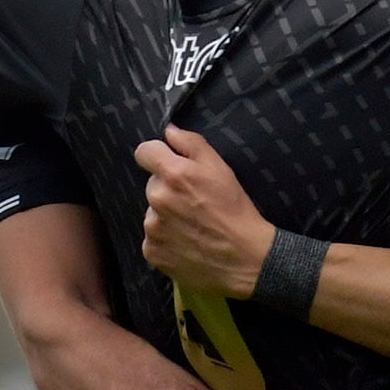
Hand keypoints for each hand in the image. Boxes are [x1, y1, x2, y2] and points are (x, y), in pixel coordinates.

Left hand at [136, 127, 272, 298]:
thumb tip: (169, 131)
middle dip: (168, 189)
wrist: (245, 259)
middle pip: (152, 185)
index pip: (144, 152)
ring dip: (166, 216)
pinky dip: (166, 239)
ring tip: (193, 226)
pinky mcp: (152, 252)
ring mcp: (152, 228)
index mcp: (173, 174)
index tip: (170, 164)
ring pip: (152, 213)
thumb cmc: (236, 211)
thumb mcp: (221, 169)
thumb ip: (191, 143)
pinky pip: (153, 238)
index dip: (158, 155)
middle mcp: (157, 199)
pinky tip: (187, 243)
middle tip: (194, 203)